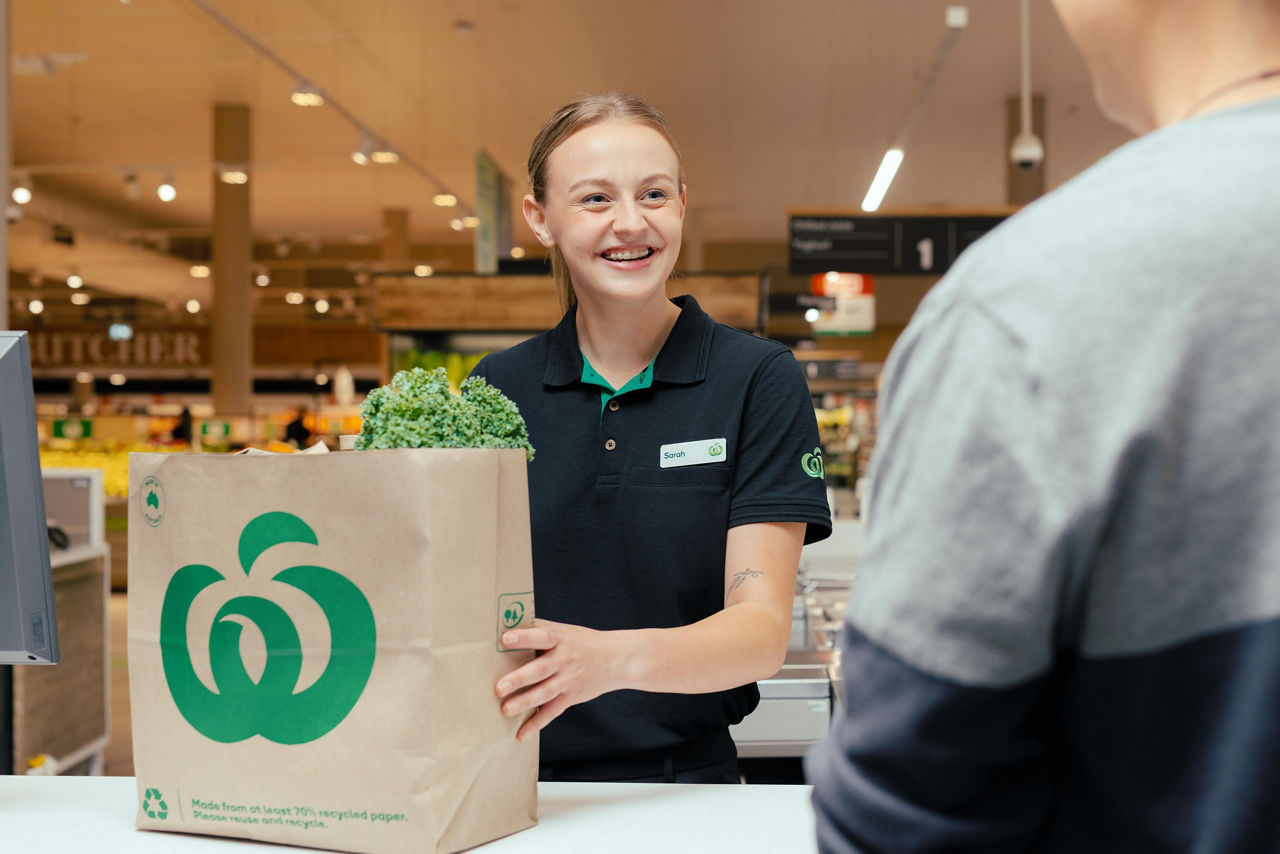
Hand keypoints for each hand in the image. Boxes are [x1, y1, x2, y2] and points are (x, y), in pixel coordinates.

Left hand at [495, 619, 627, 741]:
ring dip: (525, 702)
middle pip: (540, 669)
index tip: (505, 639)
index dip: (524, 637)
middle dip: (519, 679)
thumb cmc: (581, 641)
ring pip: (545, 692)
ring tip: (506, 710)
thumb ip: (537, 628)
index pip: (541, 636)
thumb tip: (503, 624)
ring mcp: (569, 679)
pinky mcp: (571, 696)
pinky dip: (537, 724)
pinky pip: (552, 711)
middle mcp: (564, 659)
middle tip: (499, 687)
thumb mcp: (563, 630)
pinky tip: (521, 734)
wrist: (617, 658)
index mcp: (560, 638)